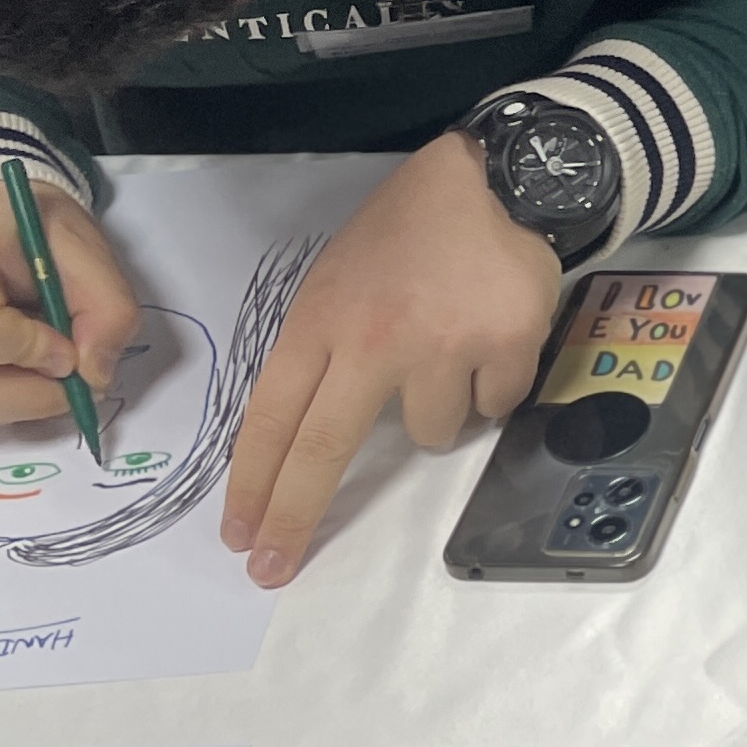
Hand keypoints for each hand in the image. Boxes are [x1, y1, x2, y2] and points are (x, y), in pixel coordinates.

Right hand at [0, 176, 139, 428]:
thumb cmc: (25, 230)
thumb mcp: (85, 250)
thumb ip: (107, 310)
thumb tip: (94, 376)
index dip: (32, 354)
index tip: (70, 347)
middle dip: (33, 397)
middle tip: (74, 383)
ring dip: (15, 407)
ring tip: (43, 372)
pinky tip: (12, 375)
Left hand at [218, 133, 559, 584]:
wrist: (492, 179)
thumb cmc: (403, 236)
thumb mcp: (336, 282)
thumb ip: (323, 353)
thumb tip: (309, 443)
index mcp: (321, 320)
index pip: (273, 417)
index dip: (254, 484)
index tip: (241, 536)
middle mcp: (373, 339)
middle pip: (323, 449)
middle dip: (295, 518)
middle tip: (274, 567)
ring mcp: (442, 346)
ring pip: (430, 434)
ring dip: (436, 411)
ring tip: (446, 354)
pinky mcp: (505, 348)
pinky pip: (492, 408)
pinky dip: (489, 388)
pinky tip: (486, 341)